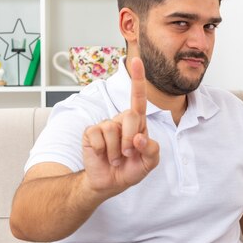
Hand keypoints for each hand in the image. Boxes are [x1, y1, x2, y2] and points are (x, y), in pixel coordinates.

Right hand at [82, 57, 159, 193]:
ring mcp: (104, 125)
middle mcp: (121, 120)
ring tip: (115, 158)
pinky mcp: (90, 132)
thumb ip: (152, 150)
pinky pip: (98, 136)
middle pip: (130, 116)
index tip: (136, 60)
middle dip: (131, 140)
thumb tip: (139, 138)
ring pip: (113, 129)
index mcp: (137, 123)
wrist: (109, 183)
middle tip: (128, 155)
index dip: (137, 78)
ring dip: (116, 151)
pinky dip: (102, 151)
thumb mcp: (149, 164)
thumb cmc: (130, 170)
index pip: (138, 98)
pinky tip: (102, 156)